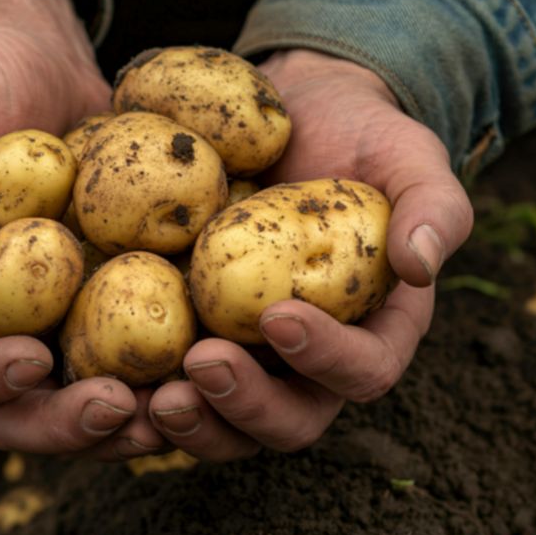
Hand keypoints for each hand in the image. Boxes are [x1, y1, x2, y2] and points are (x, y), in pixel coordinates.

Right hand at [0, 0, 165, 459]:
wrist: (44, 65)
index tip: (31, 359)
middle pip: (16, 412)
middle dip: (66, 425)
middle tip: (123, 407)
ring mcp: (59, 321)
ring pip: (84, 403)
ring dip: (129, 423)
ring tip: (183, 405)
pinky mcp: (117, 304)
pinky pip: (140, 355)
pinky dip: (176, 372)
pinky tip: (224, 361)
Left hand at [149, 48, 473, 459]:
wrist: (294, 113)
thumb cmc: (363, 135)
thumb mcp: (410, 155)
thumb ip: (436, 205)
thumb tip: (423, 264)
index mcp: (374, 331)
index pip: (365, 371)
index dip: (328, 359)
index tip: (280, 315)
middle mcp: (310, 362)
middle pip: (288, 420)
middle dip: (245, 407)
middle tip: (200, 366)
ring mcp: (248, 356)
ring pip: (224, 422)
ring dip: (189, 420)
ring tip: (148, 394)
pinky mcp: (192, 335)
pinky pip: (168, 380)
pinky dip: (138, 388)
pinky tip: (99, 371)